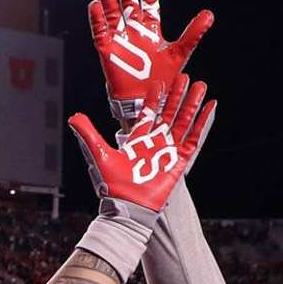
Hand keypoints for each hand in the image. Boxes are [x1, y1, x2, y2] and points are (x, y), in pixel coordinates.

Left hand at [68, 76, 215, 221]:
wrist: (128, 207)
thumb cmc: (113, 185)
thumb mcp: (99, 154)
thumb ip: (88, 134)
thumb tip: (73, 116)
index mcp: (137, 140)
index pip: (148, 114)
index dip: (153, 99)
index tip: (158, 83)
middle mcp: (155, 143)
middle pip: (169, 113)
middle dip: (177, 96)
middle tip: (184, 76)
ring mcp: (169, 150)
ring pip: (183, 121)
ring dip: (192, 104)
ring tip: (200, 85)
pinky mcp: (180, 160)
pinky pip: (194, 137)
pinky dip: (202, 122)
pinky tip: (209, 106)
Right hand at [89, 0, 212, 124]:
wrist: (146, 100)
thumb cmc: (163, 78)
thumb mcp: (180, 52)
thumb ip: (193, 33)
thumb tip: (209, 14)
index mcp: (152, 28)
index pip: (149, 1)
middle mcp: (135, 30)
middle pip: (128, 3)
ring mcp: (120, 39)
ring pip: (112, 13)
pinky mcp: (107, 51)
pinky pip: (100, 32)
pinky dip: (97, 19)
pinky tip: (95, 5)